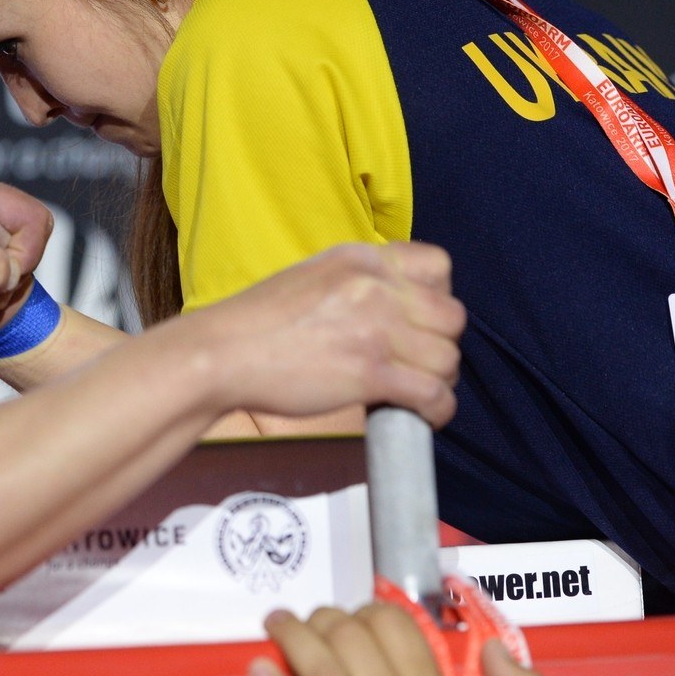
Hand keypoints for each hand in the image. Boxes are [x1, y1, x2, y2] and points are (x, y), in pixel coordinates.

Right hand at [194, 242, 464, 427]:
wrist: (221, 353)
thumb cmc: (256, 323)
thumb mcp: (312, 278)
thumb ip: (356, 284)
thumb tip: (393, 311)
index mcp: (360, 258)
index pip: (439, 266)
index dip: (439, 298)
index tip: (420, 322)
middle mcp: (375, 286)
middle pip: (452, 317)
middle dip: (441, 345)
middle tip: (417, 366)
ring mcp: (375, 329)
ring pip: (448, 358)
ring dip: (439, 381)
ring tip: (414, 395)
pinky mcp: (370, 372)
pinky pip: (434, 394)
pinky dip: (436, 411)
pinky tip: (419, 417)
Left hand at [250, 604, 547, 675]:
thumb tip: (494, 656)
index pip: (395, 626)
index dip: (368, 615)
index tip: (353, 621)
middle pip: (349, 632)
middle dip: (324, 618)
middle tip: (308, 623)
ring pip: (317, 659)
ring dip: (291, 634)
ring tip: (278, 628)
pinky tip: (261, 673)